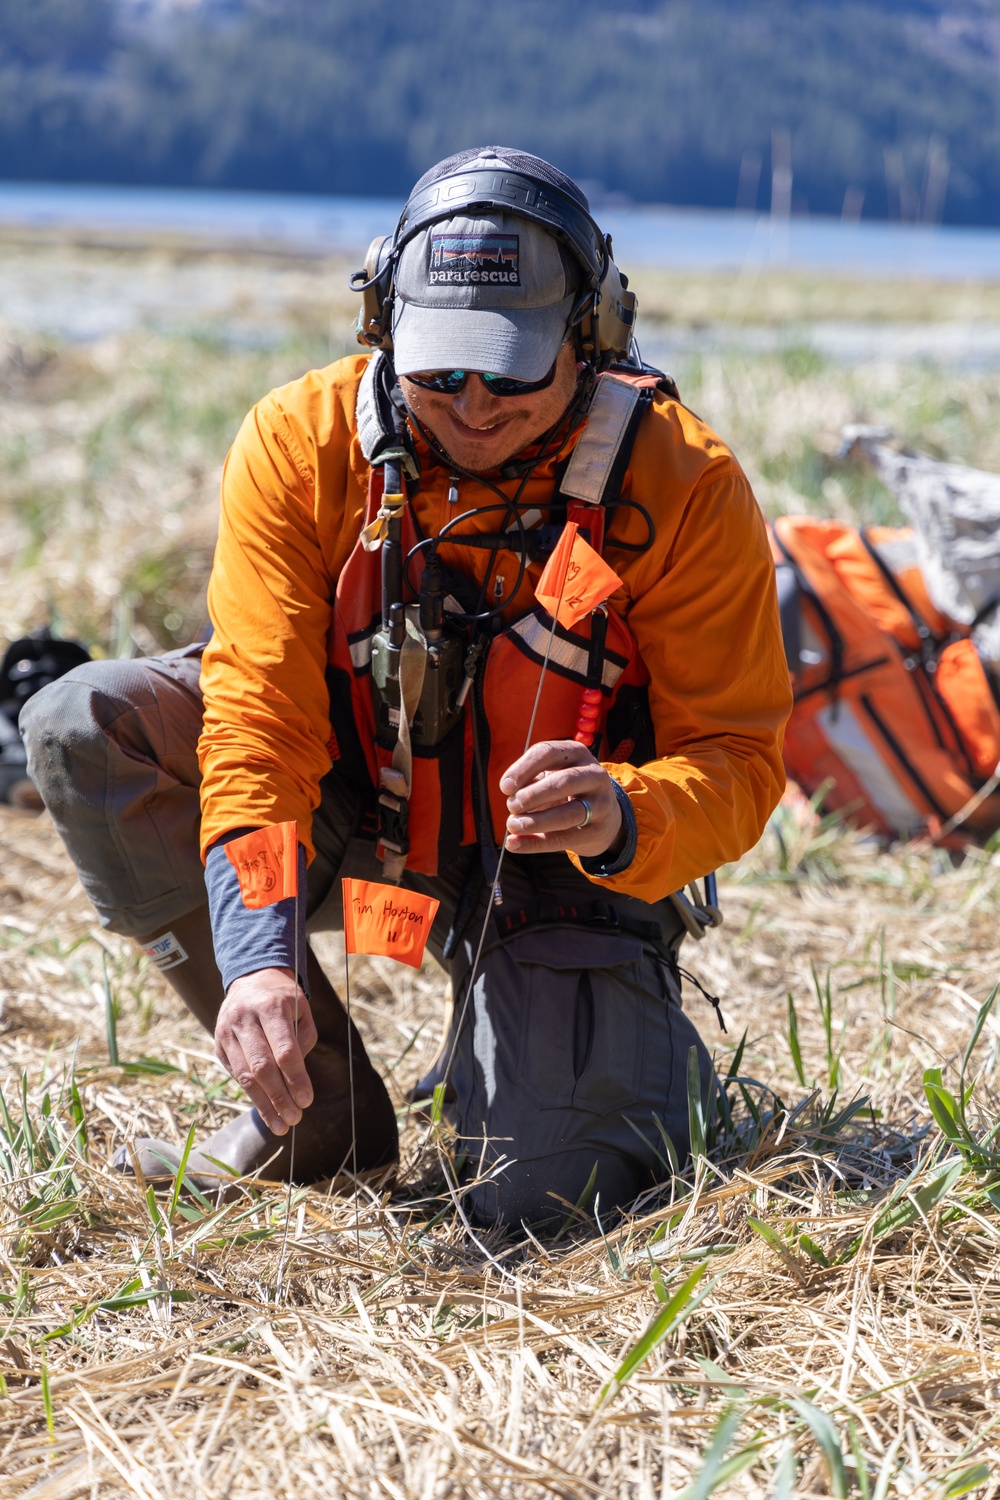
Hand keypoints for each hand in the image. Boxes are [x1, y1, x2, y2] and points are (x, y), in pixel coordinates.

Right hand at [214, 967, 317, 1134]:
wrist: (250, 980)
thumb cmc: (283, 999)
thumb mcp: (301, 1010)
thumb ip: (303, 1041)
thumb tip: (297, 1081)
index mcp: (270, 1006)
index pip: (284, 1050)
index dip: (295, 1078)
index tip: (307, 1100)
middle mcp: (244, 1018)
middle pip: (261, 1067)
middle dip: (279, 1097)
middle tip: (294, 1119)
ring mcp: (227, 1031)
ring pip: (244, 1076)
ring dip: (264, 1104)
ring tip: (281, 1125)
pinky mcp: (218, 1043)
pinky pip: (236, 1074)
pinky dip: (252, 1093)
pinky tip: (266, 1108)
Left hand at [500, 740, 624, 858]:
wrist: (604, 816)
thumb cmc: (566, 790)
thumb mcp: (549, 776)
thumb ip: (530, 781)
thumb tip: (510, 793)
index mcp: (576, 753)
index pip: (548, 753)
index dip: (524, 769)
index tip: (504, 787)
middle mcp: (593, 774)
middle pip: (564, 782)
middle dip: (534, 795)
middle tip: (511, 806)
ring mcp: (601, 803)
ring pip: (569, 813)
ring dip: (537, 821)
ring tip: (513, 826)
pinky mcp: (599, 830)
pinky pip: (566, 839)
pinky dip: (537, 844)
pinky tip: (515, 844)